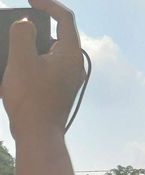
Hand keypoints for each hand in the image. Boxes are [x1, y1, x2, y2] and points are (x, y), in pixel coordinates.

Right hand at [2, 0, 84, 137]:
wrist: (38, 133)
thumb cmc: (31, 99)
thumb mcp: (21, 60)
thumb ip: (22, 34)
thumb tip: (26, 25)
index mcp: (70, 54)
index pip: (64, 17)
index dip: (47, 3)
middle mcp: (74, 64)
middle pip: (57, 33)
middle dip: (35, 24)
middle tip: (16, 24)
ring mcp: (68, 76)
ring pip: (49, 49)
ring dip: (31, 43)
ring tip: (12, 48)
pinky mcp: (59, 87)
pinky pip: (45, 64)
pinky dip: (31, 58)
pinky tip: (15, 65)